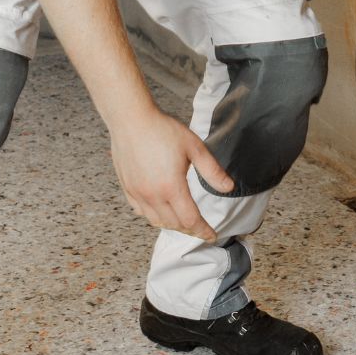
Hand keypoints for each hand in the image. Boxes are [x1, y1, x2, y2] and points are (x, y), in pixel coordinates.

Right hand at [109, 110, 232, 242]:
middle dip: (190, 229)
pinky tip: (160, 210)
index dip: (203, 231)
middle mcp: (152, 195)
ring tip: (183, 222)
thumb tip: (228, 187)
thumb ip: (212, 171)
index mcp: (171, 187)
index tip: (211, 235)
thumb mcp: (194, 147)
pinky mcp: (127, 188)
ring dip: (172, 225)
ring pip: (156, 221)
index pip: (190, 220)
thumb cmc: (162, 129)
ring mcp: (137, 193)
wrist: (131, 119)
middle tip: (201, 229)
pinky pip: (140, 211)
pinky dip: (153, 216)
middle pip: (174, 224)